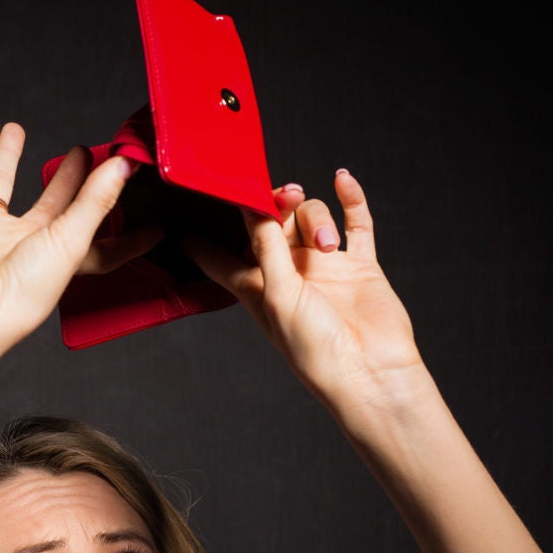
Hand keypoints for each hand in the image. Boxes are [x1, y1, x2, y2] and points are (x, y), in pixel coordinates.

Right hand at [0, 116, 153, 365]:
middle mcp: (26, 242)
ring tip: (14, 130)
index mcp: (61, 254)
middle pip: (52, 203)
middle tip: (83, 152)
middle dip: (68, 179)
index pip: (102, 240)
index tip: (153, 223)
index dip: (128, 232)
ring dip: (5, 157)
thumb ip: (98, 200)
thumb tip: (124, 167)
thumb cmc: (22, 290)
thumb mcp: (72, 239)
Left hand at [186, 170, 424, 417]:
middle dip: (277, 204)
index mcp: (257, 287)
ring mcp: (324, 267)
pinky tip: (343, 179)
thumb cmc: (315, 348)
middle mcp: (288, 274)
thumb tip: (251, 207)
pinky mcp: (359, 267)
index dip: (203, 242)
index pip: (221, 259)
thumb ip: (265, 247)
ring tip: (327, 245)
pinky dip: (350, 200)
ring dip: (317, 219)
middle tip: (287, 196)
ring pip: (312, 219)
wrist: (370, 372)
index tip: (183, 221)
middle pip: (273, 223)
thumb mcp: (278, 295)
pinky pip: (355, 224)